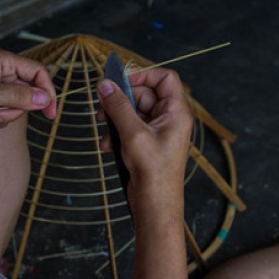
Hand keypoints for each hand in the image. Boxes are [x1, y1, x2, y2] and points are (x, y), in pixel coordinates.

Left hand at [0, 48, 56, 128]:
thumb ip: (17, 97)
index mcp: (2, 61)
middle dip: (13, 110)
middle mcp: (1, 73)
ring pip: (15, 108)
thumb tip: (44, 99)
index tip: (50, 112)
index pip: (36, 72)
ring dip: (0, 118)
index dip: (46, 91)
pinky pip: (2, 116)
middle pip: (27, 94)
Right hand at [96, 67, 192, 208]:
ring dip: (115, 119)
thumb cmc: (153, 172)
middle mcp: (169, 118)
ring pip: (133, 111)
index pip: (164, 78)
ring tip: (105, 131)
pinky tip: (108, 145)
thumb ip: (118, 106)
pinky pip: (129, 127)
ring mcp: (157, 131)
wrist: (154, 204)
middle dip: (121, 100)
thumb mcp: (133, 134)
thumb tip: (105, 85)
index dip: (142, 75)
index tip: (120, 81)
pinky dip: (116, 133)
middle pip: (143, 94)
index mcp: (176, 112)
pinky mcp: (146, 143)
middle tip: (102, 108)